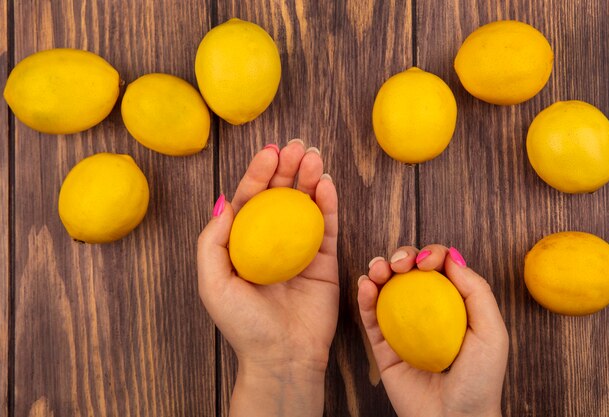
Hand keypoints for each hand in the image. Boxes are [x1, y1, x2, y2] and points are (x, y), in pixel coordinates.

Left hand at [197, 140, 338, 416]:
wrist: (283, 355)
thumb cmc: (244, 324)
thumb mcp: (213, 282)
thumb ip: (213, 241)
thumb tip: (225, 202)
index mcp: (243, 245)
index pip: (250, 201)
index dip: (258, 175)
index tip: (270, 152)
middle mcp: (270, 242)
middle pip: (279, 196)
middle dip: (287, 168)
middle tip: (297, 145)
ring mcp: (299, 250)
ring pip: (305, 205)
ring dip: (310, 178)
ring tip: (314, 155)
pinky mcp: (325, 261)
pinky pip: (327, 226)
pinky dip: (328, 203)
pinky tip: (327, 183)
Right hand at [358, 245, 508, 416]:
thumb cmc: (479, 382)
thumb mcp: (491, 333)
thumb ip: (477, 292)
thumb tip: (453, 256)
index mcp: (454, 305)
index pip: (441, 269)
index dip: (431, 254)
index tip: (426, 261)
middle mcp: (428, 312)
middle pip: (411, 272)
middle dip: (403, 255)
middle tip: (402, 263)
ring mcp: (403, 327)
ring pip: (387, 287)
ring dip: (379, 268)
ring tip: (378, 269)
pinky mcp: (382, 345)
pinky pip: (370, 316)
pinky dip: (364, 296)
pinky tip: (365, 285)